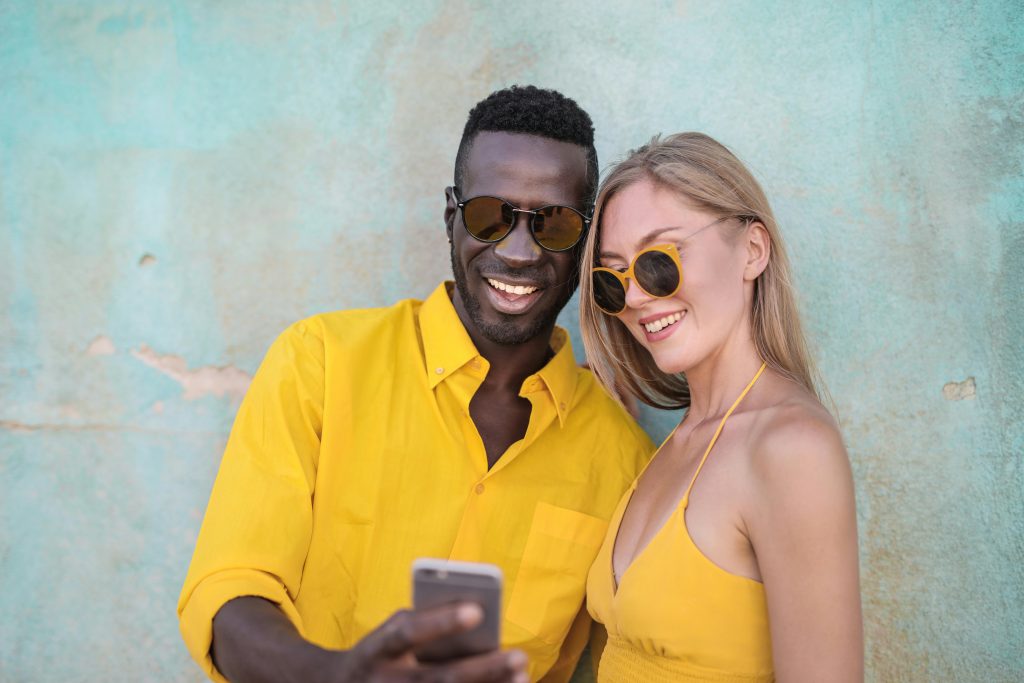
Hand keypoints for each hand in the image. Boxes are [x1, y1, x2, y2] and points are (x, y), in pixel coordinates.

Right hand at [334, 603, 528, 682]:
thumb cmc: (382, 654)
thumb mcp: (391, 633)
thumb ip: (425, 622)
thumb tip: (478, 616)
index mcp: (374, 651)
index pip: (406, 633)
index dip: (440, 622)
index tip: (478, 609)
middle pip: (437, 679)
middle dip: (482, 669)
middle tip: (519, 656)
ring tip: (522, 676)